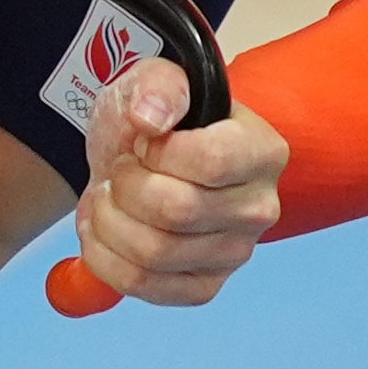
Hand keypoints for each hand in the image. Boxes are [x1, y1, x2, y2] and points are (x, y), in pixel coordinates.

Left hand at [43, 62, 284, 315]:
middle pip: (176, 211)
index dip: (157, 152)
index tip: (144, 140)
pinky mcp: (203, 287)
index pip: (208, 162)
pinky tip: (105, 229)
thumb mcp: (153, 82)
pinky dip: (104, 258)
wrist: (135, 161)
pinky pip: (142, 285)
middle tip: (120, 169)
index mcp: (262, 152)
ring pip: (153, 252)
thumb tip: (151, 119)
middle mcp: (260, 208)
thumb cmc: (154, 123)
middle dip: (125, 185)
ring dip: (107, 220)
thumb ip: (159, 88)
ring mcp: (235, 254)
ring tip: (107, 197)